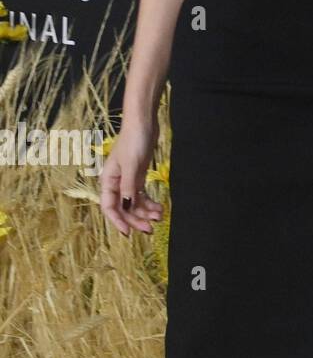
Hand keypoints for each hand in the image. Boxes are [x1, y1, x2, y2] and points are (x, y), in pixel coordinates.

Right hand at [100, 116, 165, 236]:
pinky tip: (158, 208)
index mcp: (108, 181)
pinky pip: (141, 195)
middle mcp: (116, 183)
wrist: (144, 124)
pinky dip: (149, 203)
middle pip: (124, 208)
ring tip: (159, 217)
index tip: (128, 233)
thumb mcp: (131, 165)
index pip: (109, 207)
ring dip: (145, 212)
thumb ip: (129, 186)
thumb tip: (127, 206)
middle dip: (135, 219)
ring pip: (134, 203)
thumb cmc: (134, 141)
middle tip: (150, 229)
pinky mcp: (138, 176)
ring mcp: (127, 180)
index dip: (118, 221)